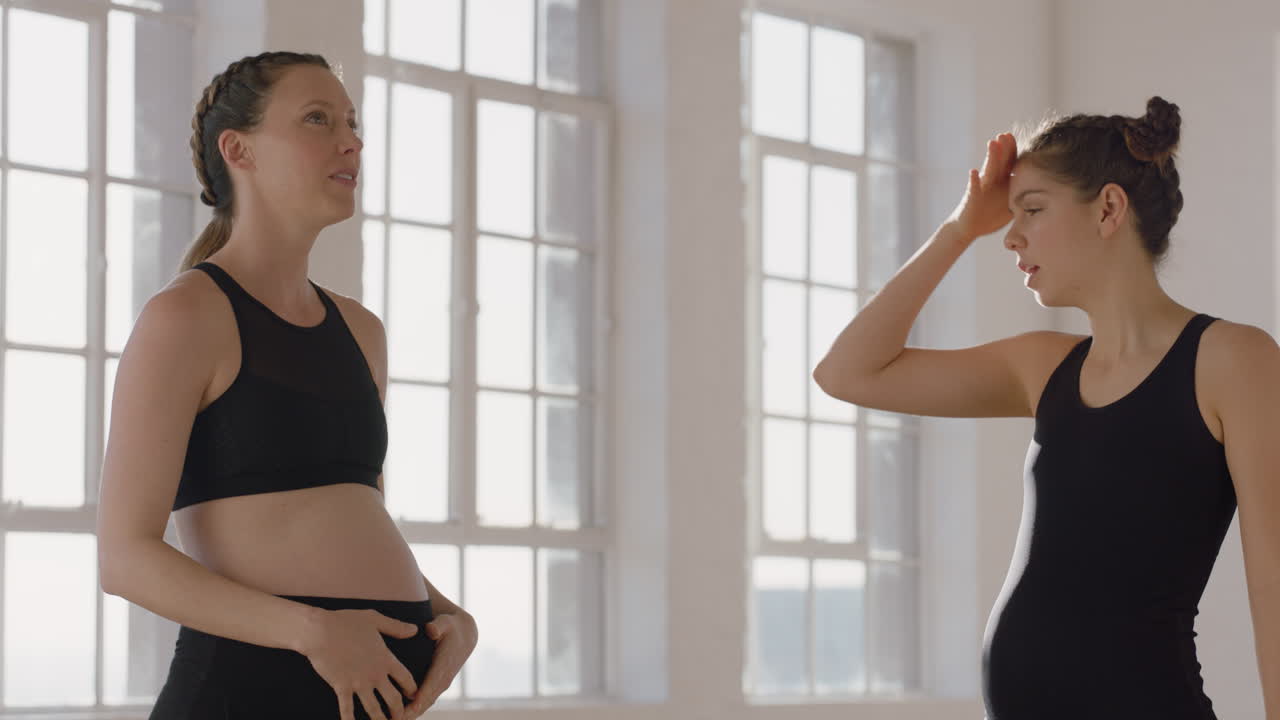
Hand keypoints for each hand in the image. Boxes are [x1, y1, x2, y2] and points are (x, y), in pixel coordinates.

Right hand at [300, 608, 420, 719]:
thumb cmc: (346, 621)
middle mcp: (375, 674)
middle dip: (398, 711)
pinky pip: (347, 709)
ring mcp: (358, 683)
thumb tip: (414, 629)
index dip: (412, 689)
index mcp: (385, 659)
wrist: (319, 630)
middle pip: (393, 699)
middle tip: (400, 718)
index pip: (405, 679)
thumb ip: (395, 626)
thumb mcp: (375, 619)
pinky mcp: (341, 687)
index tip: (413, 696)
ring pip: (374, 709)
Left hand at [403, 612, 478, 716]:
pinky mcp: (436, 686)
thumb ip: (438, 625)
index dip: (418, 699)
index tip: (405, 710)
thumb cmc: (450, 627)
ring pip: (425, 704)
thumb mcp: (445, 622)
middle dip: (410, 713)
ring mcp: (440, 684)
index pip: (431, 685)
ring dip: (410, 715)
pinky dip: (413, 710)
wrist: (464, 636)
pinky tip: (398, 716)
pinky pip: (424, 701)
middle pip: (426, 700)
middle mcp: (443, 679)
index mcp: (444, 665)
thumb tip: (431, 630)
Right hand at [947, 132, 1017, 240]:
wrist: (968, 229)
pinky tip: (974, 172)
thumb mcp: (1011, 207)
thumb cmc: (989, 217)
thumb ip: (1023, 199)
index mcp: (1002, 182)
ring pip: (988, 170)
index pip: (1009, 163)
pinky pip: (973, 189)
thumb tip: (1046, 197)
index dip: (1013, 150)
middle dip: (1003, 148)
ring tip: (992, 143)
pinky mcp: (971, 199)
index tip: (1016, 137)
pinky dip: (974, 181)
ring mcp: (981, 189)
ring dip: (991, 157)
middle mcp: (991, 182)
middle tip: (1006, 135)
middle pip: (999, 162)